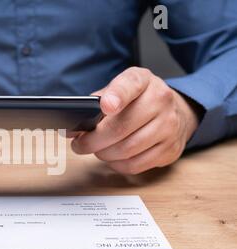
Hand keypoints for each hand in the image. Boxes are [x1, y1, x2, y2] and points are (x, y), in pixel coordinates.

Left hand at [72, 67, 200, 174]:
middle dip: (92, 141)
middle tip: (79, 145)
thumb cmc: (138, 101)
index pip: (130, 85)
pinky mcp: (170, 150)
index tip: (105, 106)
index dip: (116, 96)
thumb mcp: (120, 88)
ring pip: (126, 150)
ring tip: (96, 150)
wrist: (175, 111)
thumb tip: (74, 129)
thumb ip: (99, 101)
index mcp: (143, 80)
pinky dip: (117, 164)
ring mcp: (169, 126)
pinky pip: (135, 165)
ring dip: (103, 154)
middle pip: (120, 128)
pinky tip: (112, 158)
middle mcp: (160, 101)